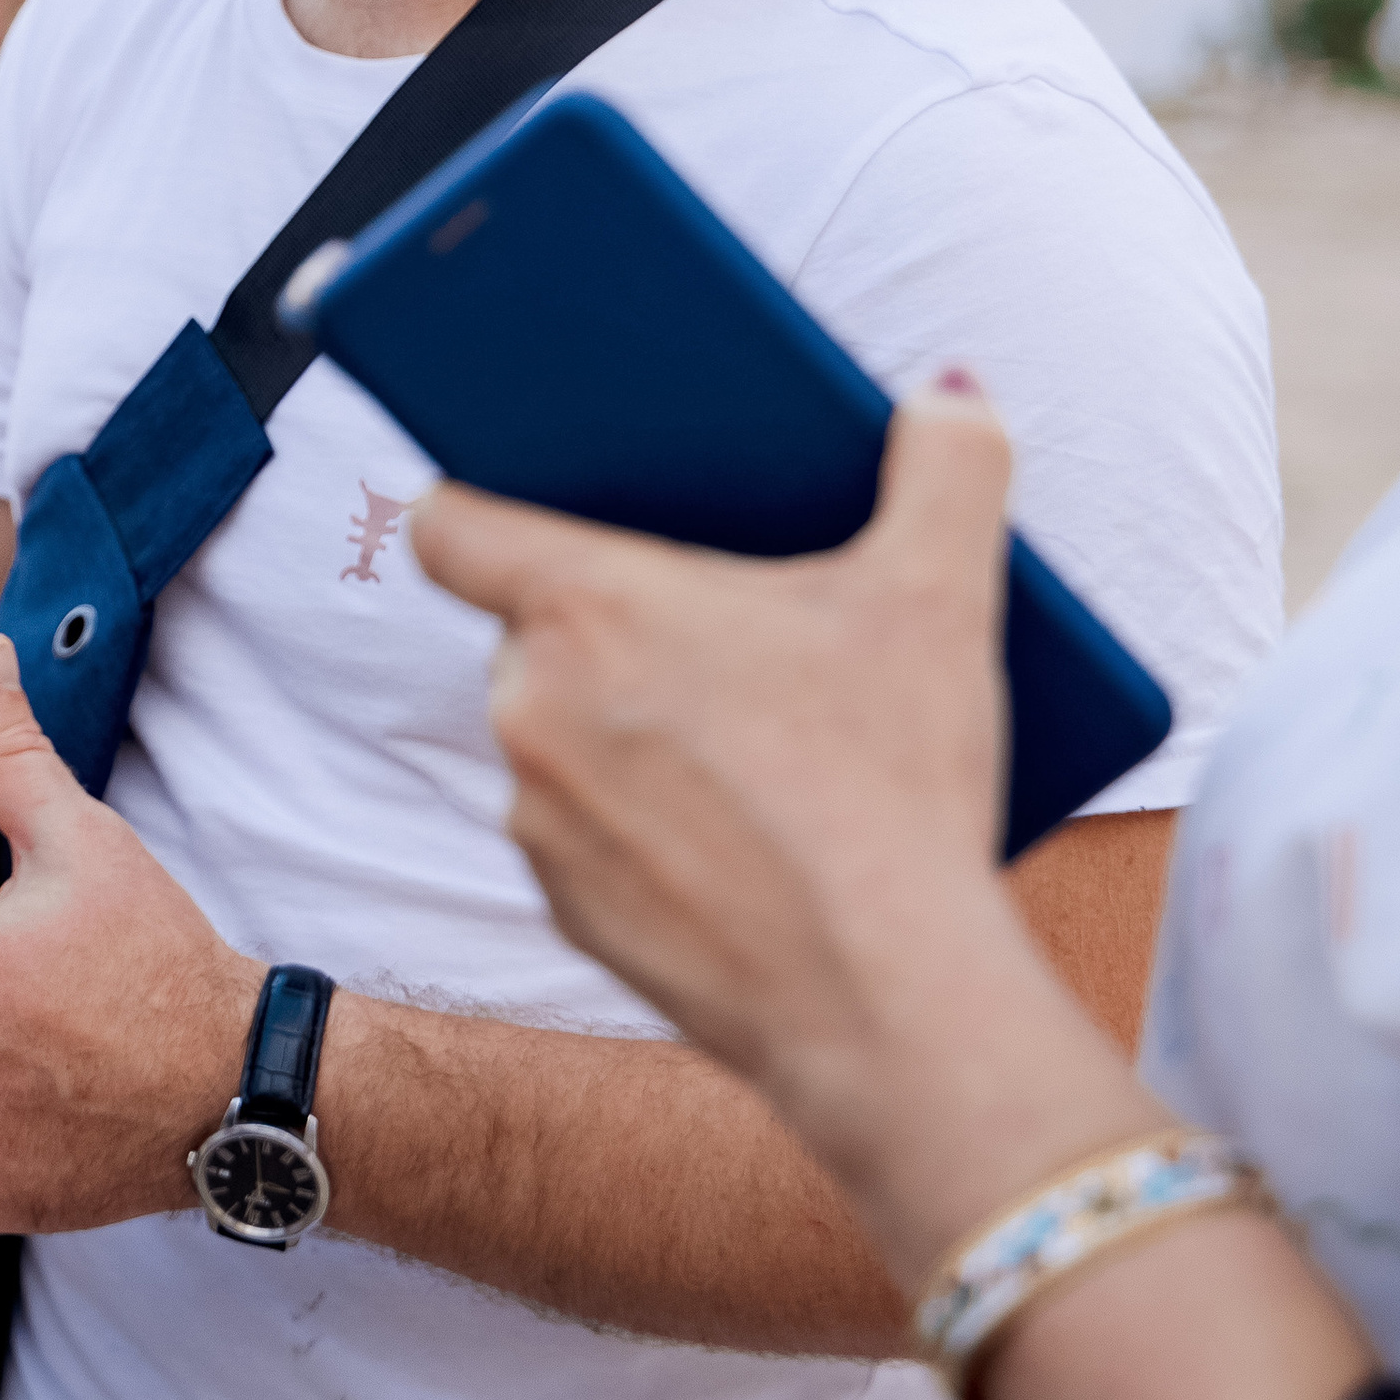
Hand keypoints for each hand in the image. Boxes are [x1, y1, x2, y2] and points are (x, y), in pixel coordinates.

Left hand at [408, 386, 1023, 1129]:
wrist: (890, 1003)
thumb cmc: (897, 788)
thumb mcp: (945, 595)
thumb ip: (951, 464)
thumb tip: (950, 396)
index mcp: (586, 608)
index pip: (449, 525)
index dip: (474, 501)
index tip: (521, 502)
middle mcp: (530, 707)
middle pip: (530, 630)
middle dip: (609, 625)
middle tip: (713, 627)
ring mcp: (537, 819)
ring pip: (558, 735)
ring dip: (622, 727)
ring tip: (739, 732)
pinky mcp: (566, 911)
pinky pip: (584, 833)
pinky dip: (641, 822)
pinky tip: (734, 824)